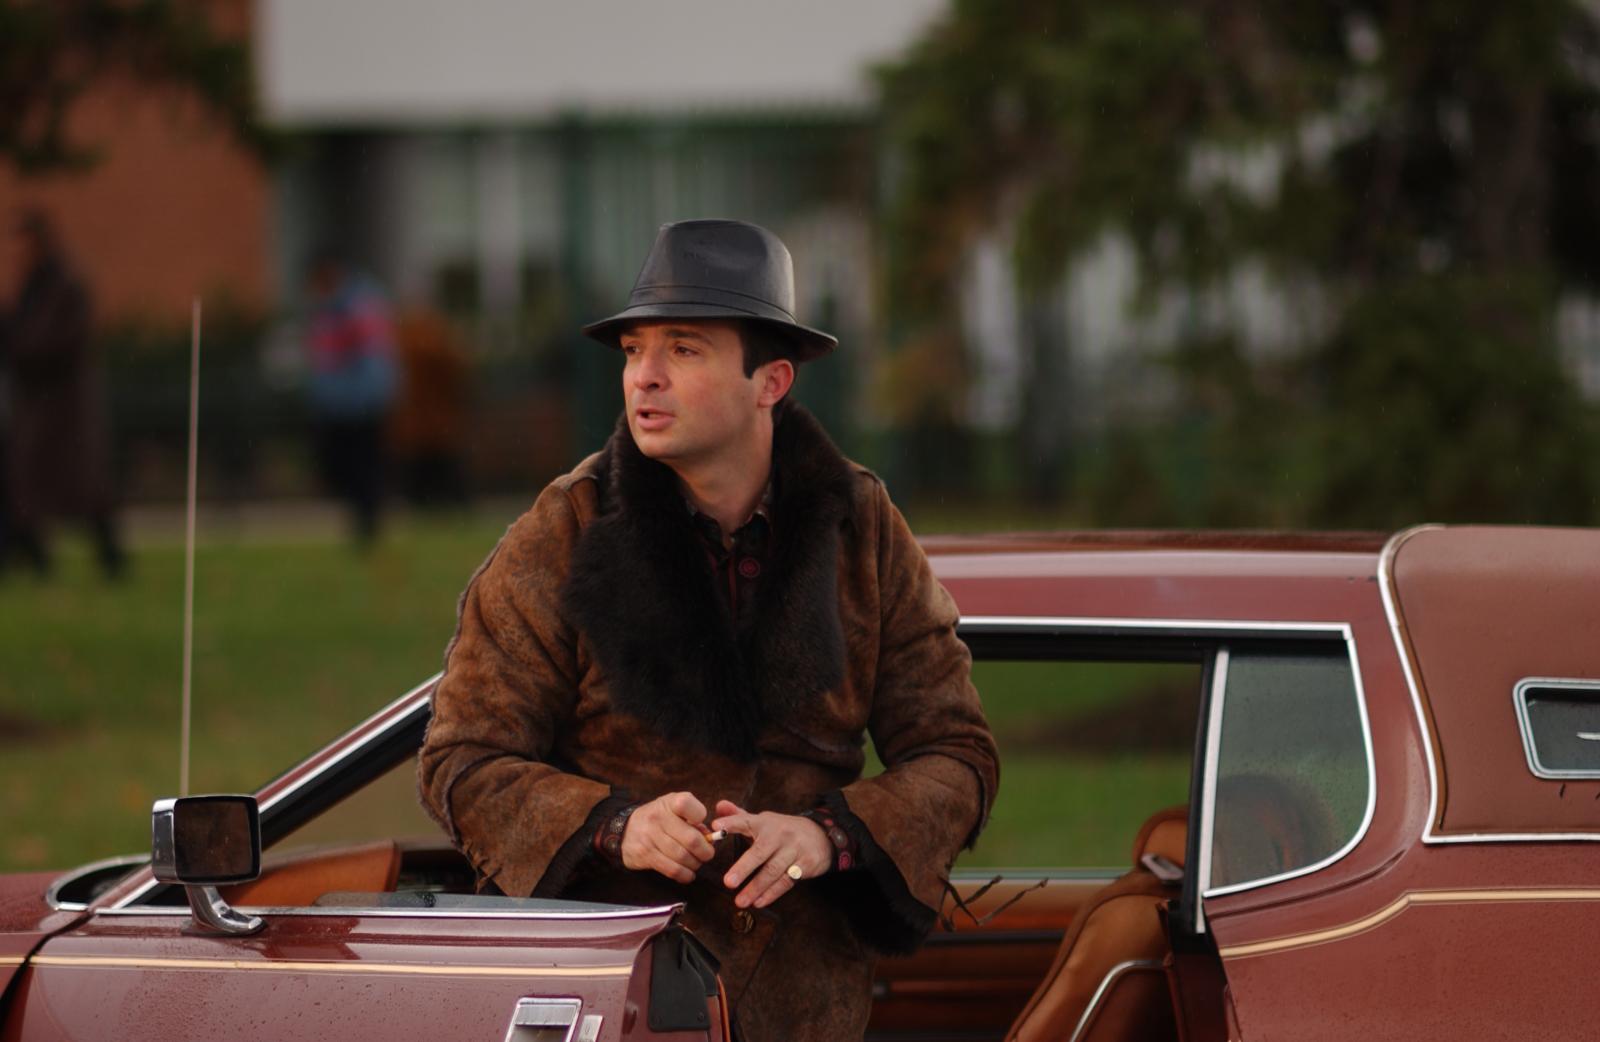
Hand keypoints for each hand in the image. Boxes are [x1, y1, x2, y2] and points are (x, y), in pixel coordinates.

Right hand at [621, 792, 715, 883]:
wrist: (623, 830)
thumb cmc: (658, 819)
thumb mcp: (674, 810)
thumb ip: (693, 820)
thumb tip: (710, 838)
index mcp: (668, 803)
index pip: (687, 804)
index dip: (700, 816)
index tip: (702, 826)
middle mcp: (658, 818)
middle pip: (691, 839)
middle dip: (705, 851)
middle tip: (707, 854)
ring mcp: (649, 836)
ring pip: (683, 857)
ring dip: (695, 864)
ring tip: (696, 863)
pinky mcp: (645, 855)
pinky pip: (672, 870)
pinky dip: (685, 875)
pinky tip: (688, 874)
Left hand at [712, 799, 831, 908]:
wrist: (821, 835)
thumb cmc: (783, 831)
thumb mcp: (763, 821)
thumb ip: (739, 816)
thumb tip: (719, 805)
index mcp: (764, 822)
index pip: (744, 820)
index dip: (730, 823)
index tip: (715, 826)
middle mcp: (779, 834)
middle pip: (760, 852)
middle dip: (743, 868)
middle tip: (728, 882)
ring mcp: (793, 849)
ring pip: (773, 870)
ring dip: (756, 888)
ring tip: (740, 901)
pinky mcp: (805, 864)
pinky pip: (786, 881)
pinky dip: (772, 893)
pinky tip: (759, 902)